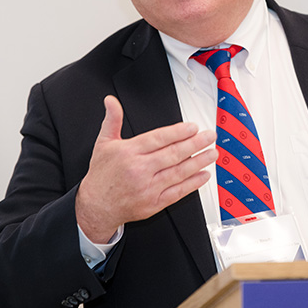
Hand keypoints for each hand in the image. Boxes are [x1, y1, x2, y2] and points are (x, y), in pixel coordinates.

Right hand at [75, 95, 217, 242]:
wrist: (96, 206)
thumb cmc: (102, 175)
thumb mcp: (103, 143)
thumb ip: (112, 121)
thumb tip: (111, 101)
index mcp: (128, 153)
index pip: (159, 139)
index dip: (178, 132)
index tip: (193, 127)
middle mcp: (139, 170)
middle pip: (173, 154)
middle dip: (195, 144)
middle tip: (209, 137)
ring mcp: (148, 188)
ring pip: (178, 172)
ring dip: (199, 162)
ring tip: (212, 153)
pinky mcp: (154, 203)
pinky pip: (178, 192)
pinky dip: (193, 184)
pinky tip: (204, 175)